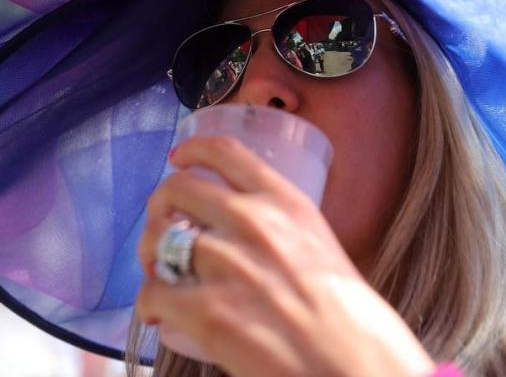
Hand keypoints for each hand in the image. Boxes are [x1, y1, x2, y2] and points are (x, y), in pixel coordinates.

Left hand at [136, 135, 434, 376]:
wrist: (356, 366)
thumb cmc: (347, 319)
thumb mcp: (318, 246)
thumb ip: (279, 228)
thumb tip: (232, 229)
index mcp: (286, 203)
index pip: (226, 151)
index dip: (192, 149)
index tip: (178, 157)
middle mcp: (254, 223)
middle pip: (178, 187)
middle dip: (160, 206)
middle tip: (161, 227)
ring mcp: (229, 265)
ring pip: (157, 238)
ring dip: (150, 256)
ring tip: (159, 275)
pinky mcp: (208, 311)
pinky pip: (153, 292)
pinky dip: (149, 303)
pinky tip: (160, 313)